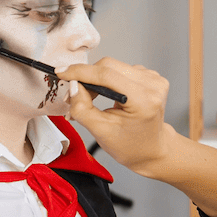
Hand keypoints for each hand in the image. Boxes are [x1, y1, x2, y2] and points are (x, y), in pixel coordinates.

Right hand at [58, 58, 174, 175]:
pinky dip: (107, 80)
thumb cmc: (130, 145)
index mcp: (144, 101)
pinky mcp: (151, 77)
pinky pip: (121, 70)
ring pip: (114, 67)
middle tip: (72, 94)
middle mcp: (152, 85)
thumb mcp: (101, 131)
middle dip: (86, 77)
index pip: (106, 75)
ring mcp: (154, 79)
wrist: (151, 149)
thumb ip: (82, 108)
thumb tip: (73, 86)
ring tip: (90, 99)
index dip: (80, 72)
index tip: (62, 72)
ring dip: (96, 79)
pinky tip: (106, 94)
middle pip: (109, 66)